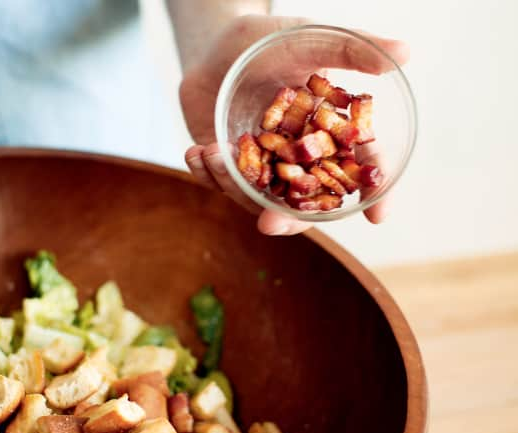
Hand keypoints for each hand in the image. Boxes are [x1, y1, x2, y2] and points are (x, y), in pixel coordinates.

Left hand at [180, 15, 409, 234]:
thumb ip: (352, 50)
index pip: (358, 170)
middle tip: (269, 223)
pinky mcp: (230, 167)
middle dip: (287, 220)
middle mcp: (298, 161)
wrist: (216, 43)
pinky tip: (196, 152)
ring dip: (232, 185)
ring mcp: (263, 168)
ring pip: (257, 199)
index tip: (378, 216)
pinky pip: (221, 185)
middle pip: (305, 204)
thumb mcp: (310, 39)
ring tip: (213, 151)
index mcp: (326, 137)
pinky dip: (207, 175)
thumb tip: (405, 52)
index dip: (373, 193)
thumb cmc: (269, 41)